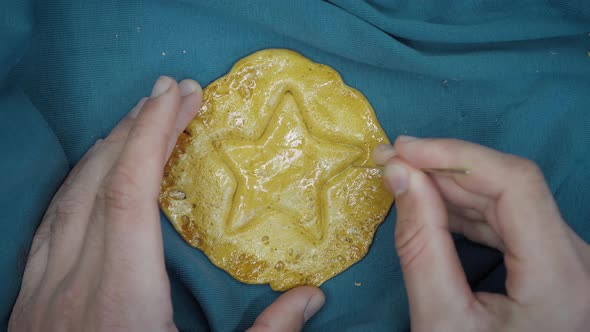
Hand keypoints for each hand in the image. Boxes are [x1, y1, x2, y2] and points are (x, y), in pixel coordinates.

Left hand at [9, 76, 323, 331]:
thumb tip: (313, 298)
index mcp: (121, 295)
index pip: (132, 188)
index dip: (155, 133)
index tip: (182, 97)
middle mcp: (73, 280)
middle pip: (99, 179)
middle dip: (136, 126)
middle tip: (171, 92)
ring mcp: (43, 288)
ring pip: (69, 195)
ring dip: (106, 149)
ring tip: (139, 121)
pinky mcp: (30, 300)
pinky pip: (51, 221)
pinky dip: (79, 184)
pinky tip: (94, 176)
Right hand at [373, 136, 589, 330]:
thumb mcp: (440, 319)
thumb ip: (420, 244)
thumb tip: (398, 173)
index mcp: (561, 277)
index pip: (514, 183)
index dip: (455, 155)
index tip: (402, 150)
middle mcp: (577, 259)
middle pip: (509, 185)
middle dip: (443, 167)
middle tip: (387, 160)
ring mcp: (567, 259)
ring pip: (507, 198)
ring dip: (449, 184)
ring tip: (400, 178)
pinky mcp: (551, 262)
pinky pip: (507, 219)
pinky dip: (463, 208)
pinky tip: (428, 204)